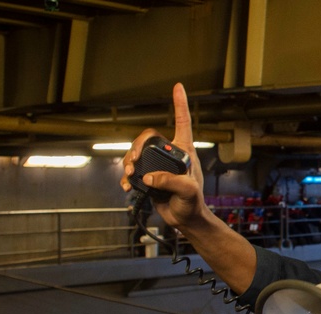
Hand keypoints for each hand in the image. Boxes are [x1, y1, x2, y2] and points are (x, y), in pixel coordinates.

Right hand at [119, 83, 209, 232]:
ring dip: (129, 161)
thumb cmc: (193, 204)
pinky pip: (133, 171)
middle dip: (137, 146)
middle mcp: (170, 155)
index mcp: (185, 151)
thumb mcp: (188, 191)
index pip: (183, 123)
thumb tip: (148, 176)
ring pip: (137, 153)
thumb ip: (171, 181)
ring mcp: (158, 166)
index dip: (180, 104)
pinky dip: (127, 177)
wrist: (185, 220)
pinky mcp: (149, 178)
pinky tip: (127, 185)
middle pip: (148, 137)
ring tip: (129, 175)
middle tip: (134, 162)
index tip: (178, 86)